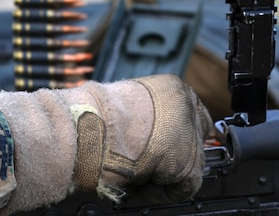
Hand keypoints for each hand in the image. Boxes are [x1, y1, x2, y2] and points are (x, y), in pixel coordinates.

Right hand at [0, 74, 214, 211]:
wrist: (88, 127)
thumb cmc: (90, 115)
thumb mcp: (119, 105)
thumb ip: (138, 114)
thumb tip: (137, 133)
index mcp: (170, 87)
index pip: (189, 112)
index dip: (177, 132)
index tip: (168, 146)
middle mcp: (185, 105)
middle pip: (191, 138)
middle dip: (171, 154)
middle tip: (146, 164)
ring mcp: (189, 133)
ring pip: (185, 164)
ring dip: (161, 173)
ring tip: (132, 172)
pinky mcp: (188, 163)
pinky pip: (180, 187)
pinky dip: (158, 191)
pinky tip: (136, 183)